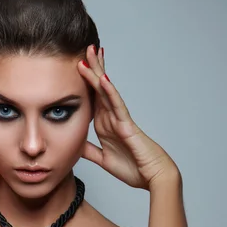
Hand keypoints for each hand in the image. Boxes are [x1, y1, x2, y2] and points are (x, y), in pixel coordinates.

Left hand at [77, 45, 179, 189]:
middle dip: (92, 68)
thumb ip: (89, 150)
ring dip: (98, 72)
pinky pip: (117, 106)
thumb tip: (74, 144)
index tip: (77, 64)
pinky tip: (103, 79)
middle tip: (85, 48)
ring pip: (106, 91)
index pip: (92, 97)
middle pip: (99, 88)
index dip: (84, 81)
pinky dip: (110, 92)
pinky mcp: (127, 126)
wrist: (153, 178)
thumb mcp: (103, 159)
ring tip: (92, 53)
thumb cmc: (134, 168)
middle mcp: (112, 117)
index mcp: (104, 124)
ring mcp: (120, 119)